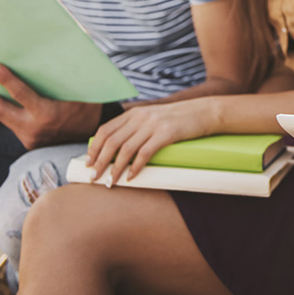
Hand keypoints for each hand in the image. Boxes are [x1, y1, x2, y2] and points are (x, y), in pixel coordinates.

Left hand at [0, 64, 101, 149]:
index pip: (20, 95)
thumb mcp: (80, 90)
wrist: (92, 134)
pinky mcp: (28, 143)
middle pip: (0, 109)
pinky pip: (12, 124)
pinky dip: (5, 111)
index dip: (5, 80)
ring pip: (2, 118)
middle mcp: (34, 128)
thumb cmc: (88, 106)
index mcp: (47, 114)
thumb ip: (66, 77)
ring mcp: (29, 137)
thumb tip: (55, 50)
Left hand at [85, 96, 218, 184]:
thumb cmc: (179, 119)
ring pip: (125, 149)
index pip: (105, 130)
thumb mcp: (154, 117)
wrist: (205, 111)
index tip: (88, 162)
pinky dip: (135, 167)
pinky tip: (131, 177)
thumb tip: (120, 145)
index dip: (94, 147)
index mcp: (134, 113)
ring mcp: (153, 124)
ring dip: (114, 168)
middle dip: (99, 161)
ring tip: (110, 183)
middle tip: (94, 178)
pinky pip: (145, 153)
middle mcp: (140, 117)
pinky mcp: (166, 133)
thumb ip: (137, 126)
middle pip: (111, 141)